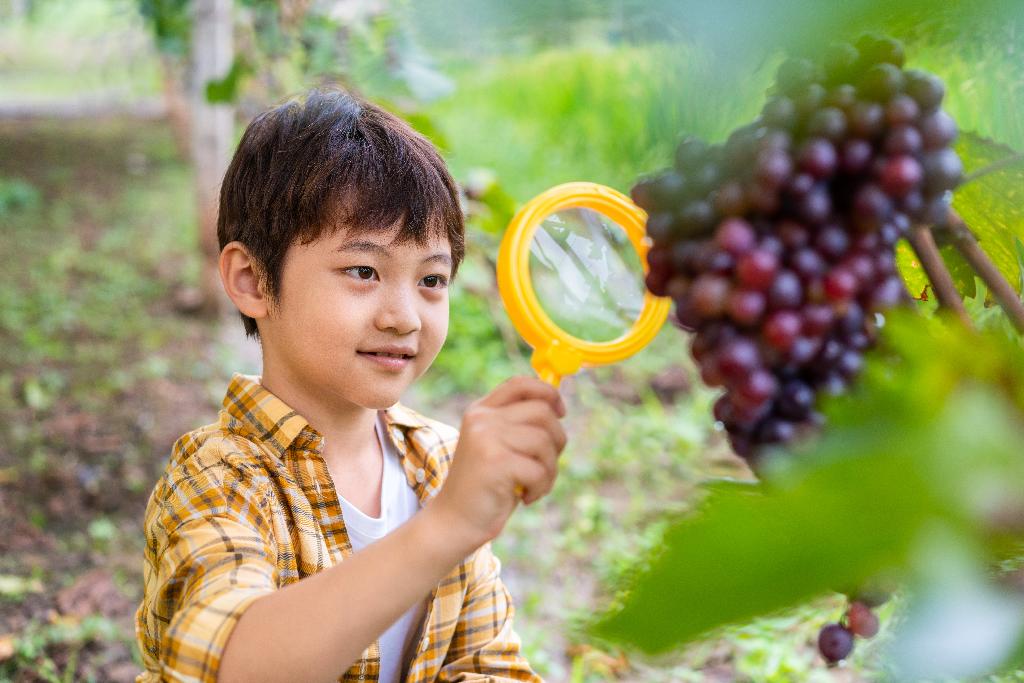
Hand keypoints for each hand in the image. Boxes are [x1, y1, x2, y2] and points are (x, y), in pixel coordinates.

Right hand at [426, 376, 567, 552]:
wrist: (454, 521)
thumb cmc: (486, 486)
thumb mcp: (499, 447)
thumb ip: (519, 425)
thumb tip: (558, 406)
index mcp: (481, 411)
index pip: (520, 384)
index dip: (548, 393)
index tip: (561, 412)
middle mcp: (481, 419)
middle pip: (542, 412)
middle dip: (557, 441)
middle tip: (546, 465)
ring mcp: (486, 438)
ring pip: (545, 441)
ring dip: (550, 469)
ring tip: (534, 485)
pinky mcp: (494, 462)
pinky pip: (539, 469)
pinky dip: (541, 487)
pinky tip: (525, 497)